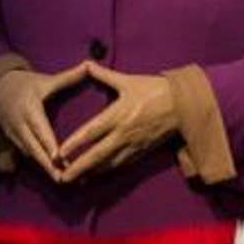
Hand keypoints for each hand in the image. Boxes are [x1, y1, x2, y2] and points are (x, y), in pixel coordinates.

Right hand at [0, 63, 92, 177]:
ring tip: (61, 179)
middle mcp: (20, 123)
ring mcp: (14, 133)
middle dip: (47, 165)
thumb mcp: (45, 80)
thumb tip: (88, 65)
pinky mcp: (12, 139)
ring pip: (29, 153)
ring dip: (43, 167)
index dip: (48, 144)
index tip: (57, 158)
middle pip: (34, 148)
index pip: (40, 129)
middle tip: (63, 178)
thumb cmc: (26, 84)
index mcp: (29, 109)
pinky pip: (25, 154)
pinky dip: (38, 164)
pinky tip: (52, 173)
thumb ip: (68, 77)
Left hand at [53, 63, 180, 182]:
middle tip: (63, 178)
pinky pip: (123, 164)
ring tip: (77, 180)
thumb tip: (86, 63)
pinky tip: (98, 175)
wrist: (183, 105)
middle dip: (79, 167)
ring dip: (92, 173)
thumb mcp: (128, 81)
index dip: (75, 143)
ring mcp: (134, 144)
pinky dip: (109, 171)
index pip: (92, 132)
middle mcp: (124, 132)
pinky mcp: (143, 151)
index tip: (60, 153)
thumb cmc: (155, 90)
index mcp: (118, 114)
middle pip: (98, 154)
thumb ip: (104, 75)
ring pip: (109, 164)